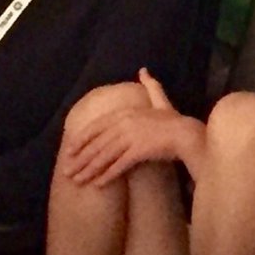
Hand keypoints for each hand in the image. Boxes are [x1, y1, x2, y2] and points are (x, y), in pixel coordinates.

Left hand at [63, 69, 203, 187]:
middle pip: (96, 143)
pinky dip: (107, 175)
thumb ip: (150, 86)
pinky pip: (119, 165)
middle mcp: (124, 123)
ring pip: (104, 156)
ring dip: (89, 170)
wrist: (186, 133)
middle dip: (80, 159)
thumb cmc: (173, 120)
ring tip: (78, 181)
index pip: (95, 127)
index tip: (68, 152)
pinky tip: (98, 184)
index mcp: (125, 112)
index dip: (80, 140)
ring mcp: (131, 137)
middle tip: (68, 172)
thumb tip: (143, 70)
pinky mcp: (138, 151)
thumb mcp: (159, 101)